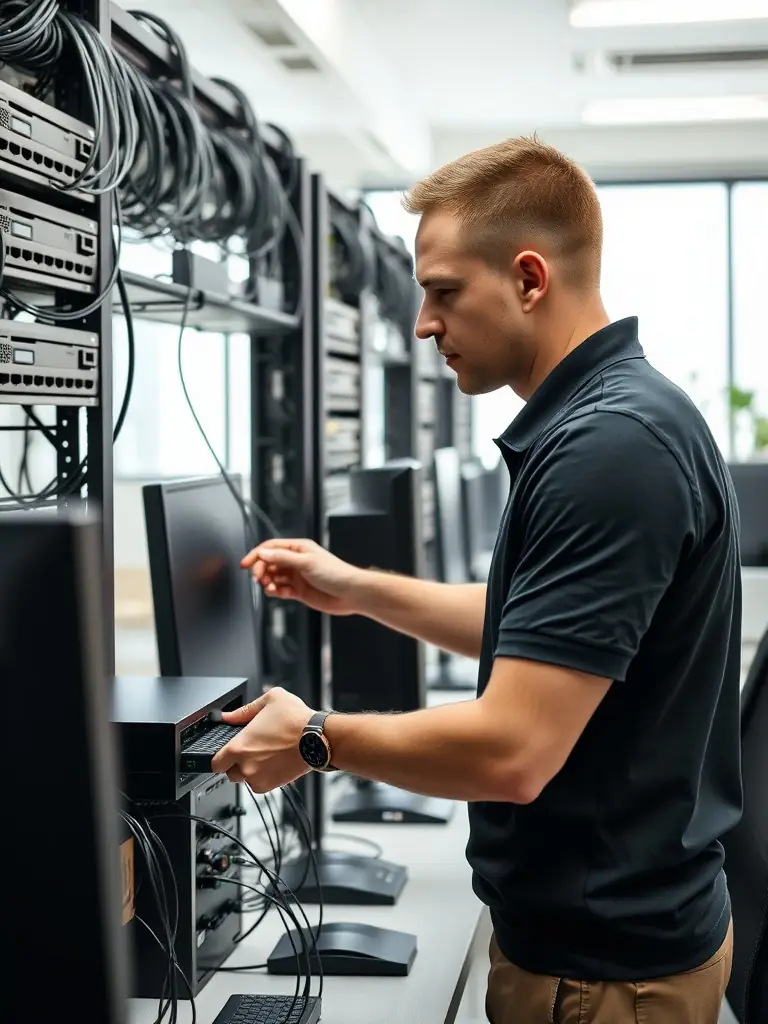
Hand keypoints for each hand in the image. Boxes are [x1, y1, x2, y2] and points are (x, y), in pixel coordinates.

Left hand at [211, 688, 312, 792]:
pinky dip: (262, 776)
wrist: (319, 738)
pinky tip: (272, 761)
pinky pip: (259, 784)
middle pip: (229, 773)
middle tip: (249, 750)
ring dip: (250, 770)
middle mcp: (246, 766)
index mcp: (239, 747)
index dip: (218, 757)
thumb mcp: (269, 700)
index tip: (223, 753)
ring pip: (245, 779)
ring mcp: (259, 778)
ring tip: (264, 754)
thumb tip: (227, 717)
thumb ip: (243, 711)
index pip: (214, 763)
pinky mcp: (272, 785)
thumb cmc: (296, 720)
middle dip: (235, 763)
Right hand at [242, 538, 361, 615]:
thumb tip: (263, 553)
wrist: (350, 593)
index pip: (271, 548)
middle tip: (259, 579)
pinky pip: (281, 590)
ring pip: (274, 577)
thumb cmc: (335, 573)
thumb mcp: (306, 562)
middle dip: (261, 570)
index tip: (245, 564)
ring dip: (268, 582)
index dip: (256, 555)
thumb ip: (283, 557)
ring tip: (270, 587)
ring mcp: (297, 576)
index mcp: (298, 548)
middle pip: (269, 563)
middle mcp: (296, 561)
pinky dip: (276, 592)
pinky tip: (278, 593)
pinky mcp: (299, 591)